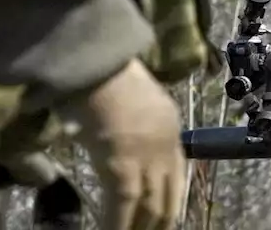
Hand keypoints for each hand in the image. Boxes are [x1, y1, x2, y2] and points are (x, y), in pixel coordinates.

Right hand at [63, 59, 186, 229]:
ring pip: (150, 207)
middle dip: (159, 223)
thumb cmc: (102, 72)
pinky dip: (117, 225)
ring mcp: (146, 155)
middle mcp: (165, 143)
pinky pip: (124, 205)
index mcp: (169, 125)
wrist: (94, 58)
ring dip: (140, 228)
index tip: (163, 220)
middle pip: (168, 197)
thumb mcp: (131, 97)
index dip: (170, 203)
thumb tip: (115, 146)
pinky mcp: (122, 164)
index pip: (176, 175)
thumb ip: (133, 124)